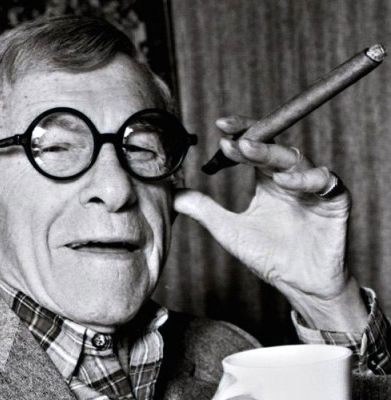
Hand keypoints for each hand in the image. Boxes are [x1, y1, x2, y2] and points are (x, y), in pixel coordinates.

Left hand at [174, 115, 366, 331]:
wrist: (299, 284)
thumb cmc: (269, 256)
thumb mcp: (229, 230)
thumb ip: (204, 209)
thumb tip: (172, 195)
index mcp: (267, 180)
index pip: (255, 146)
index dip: (240, 134)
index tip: (220, 127)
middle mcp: (291, 178)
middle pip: (273, 148)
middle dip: (253, 141)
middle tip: (232, 139)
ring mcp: (313, 188)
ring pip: (297, 160)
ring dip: (273, 155)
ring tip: (251, 153)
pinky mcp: (335, 201)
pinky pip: (326, 182)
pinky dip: (307, 178)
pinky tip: (285, 182)